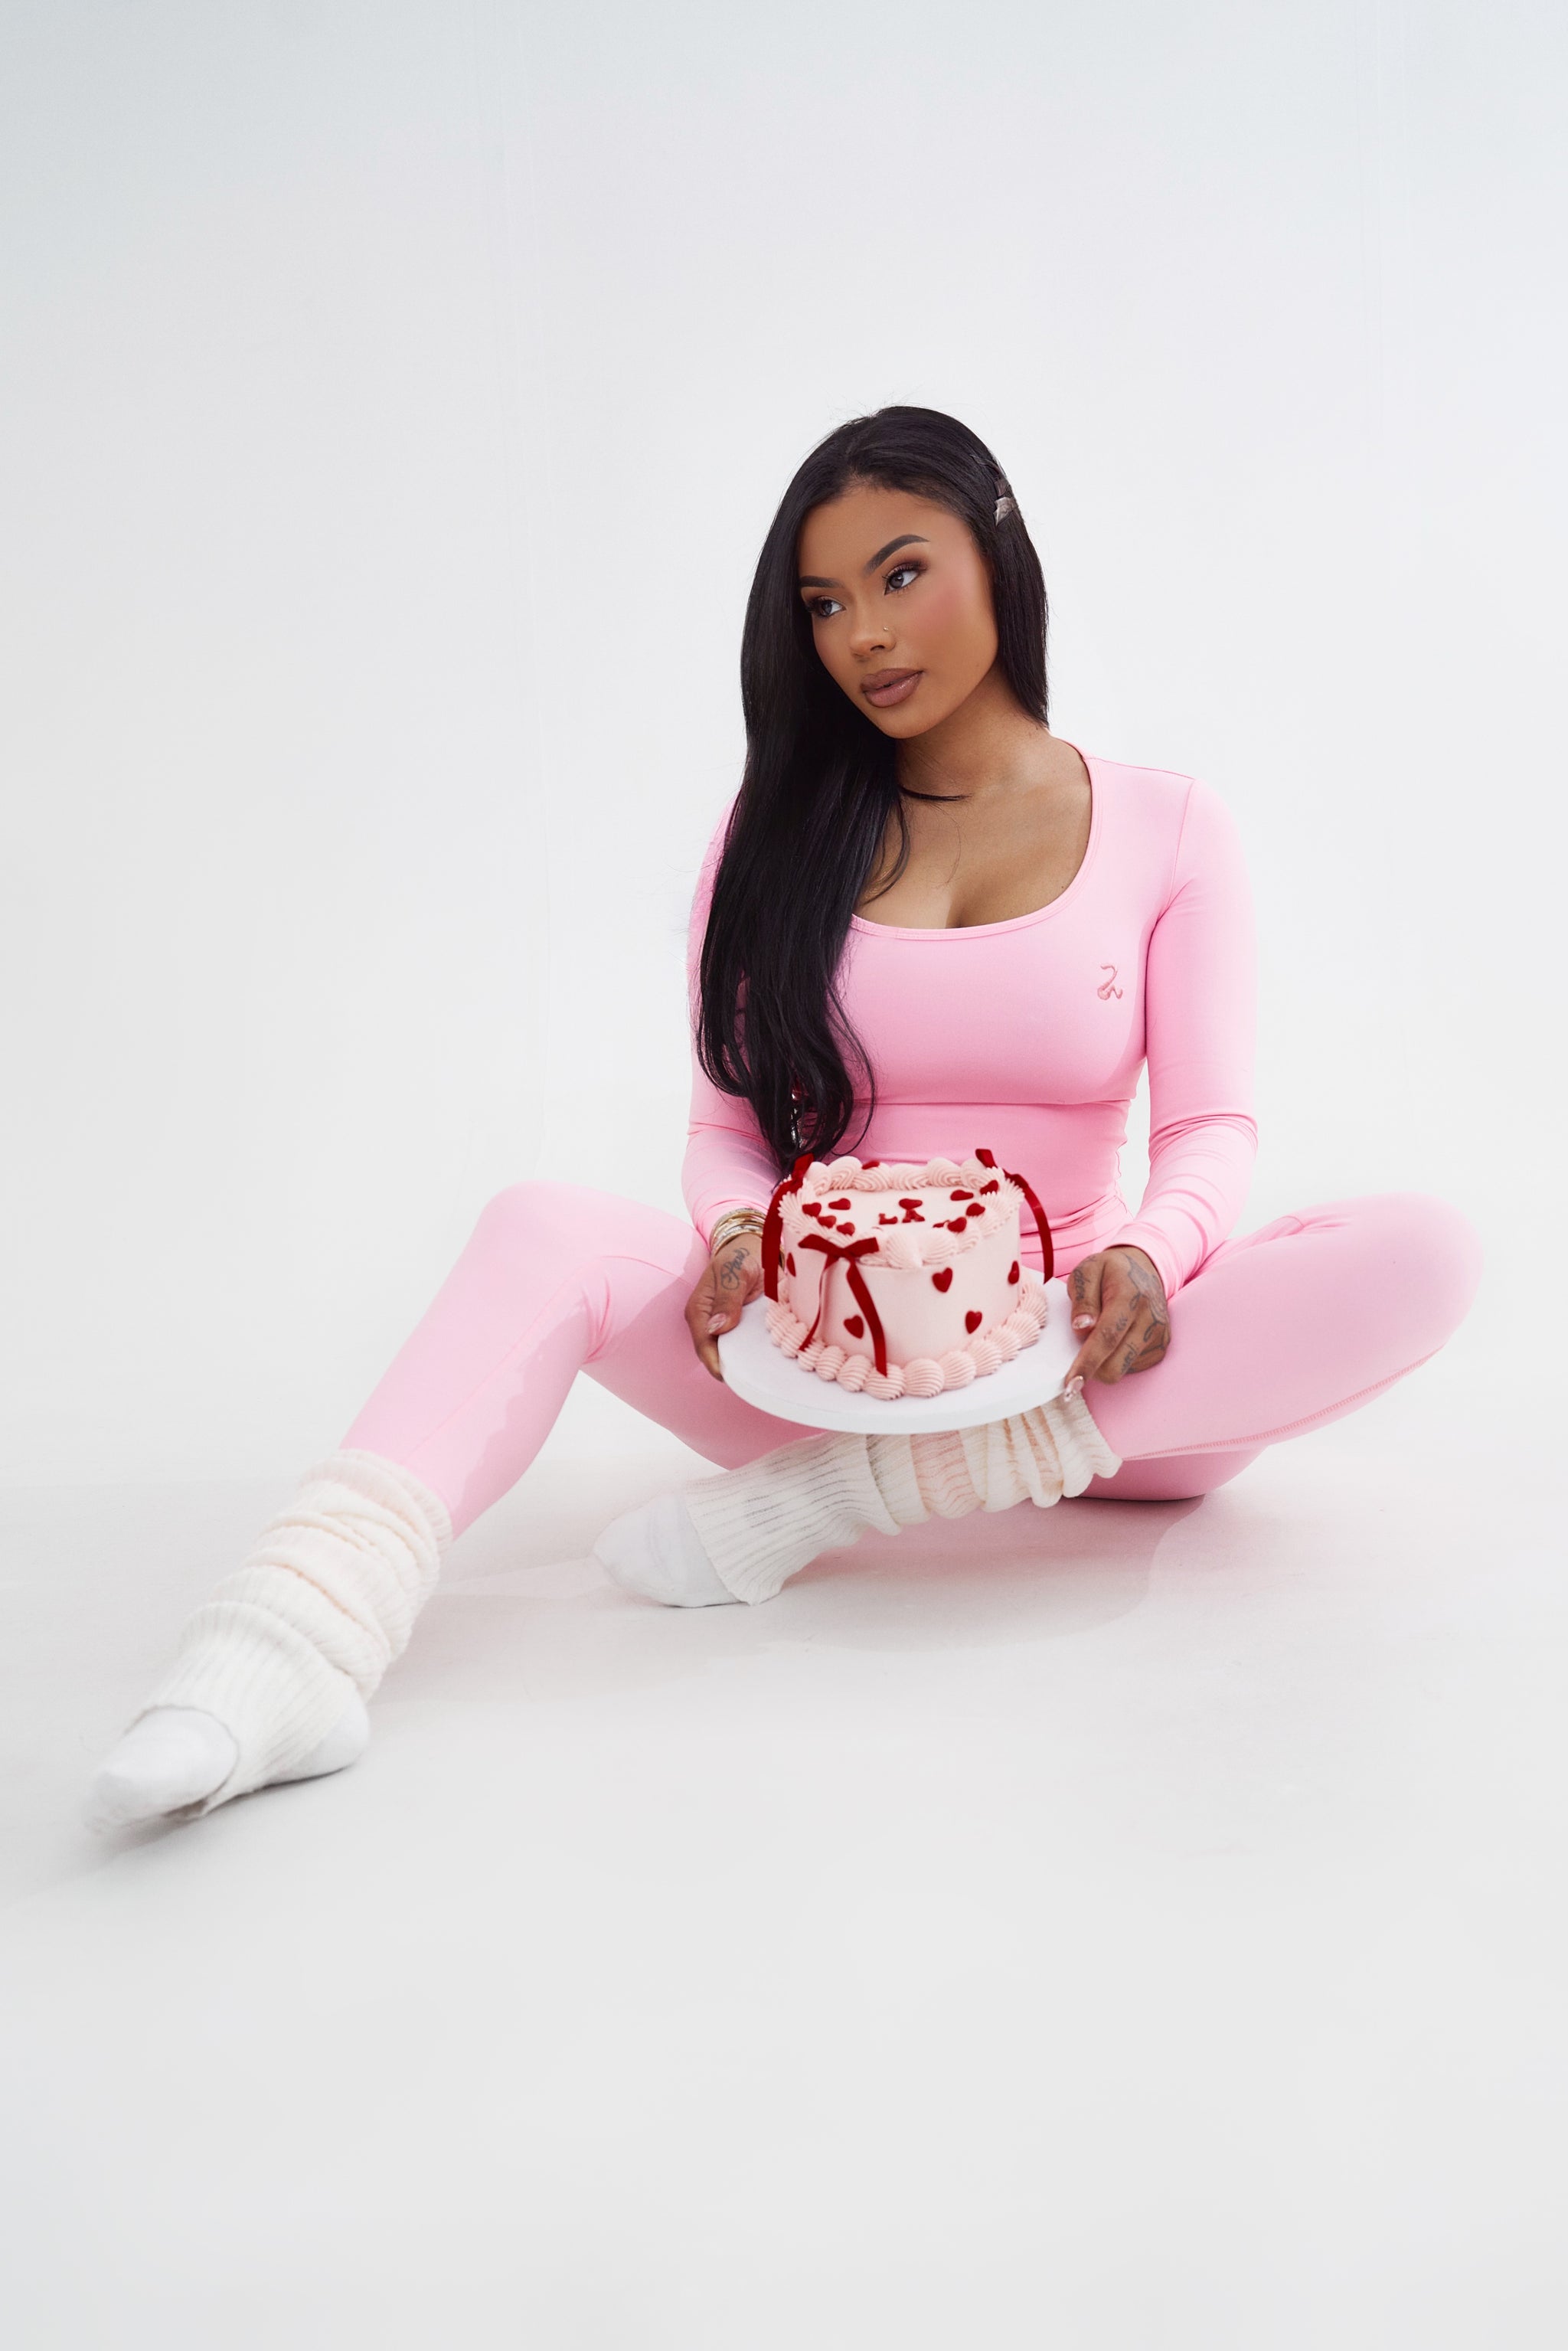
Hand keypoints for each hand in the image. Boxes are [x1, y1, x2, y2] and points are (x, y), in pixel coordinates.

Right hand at [686, 1232, 763, 1377]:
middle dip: (730, 1369)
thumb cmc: (741, 1255)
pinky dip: (750, 1353)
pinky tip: (766, 1359)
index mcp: (699, 1310)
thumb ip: (728, 1297)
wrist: (750, 1246)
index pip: (704, 1345)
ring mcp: (720, 1325)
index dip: (716, 1364)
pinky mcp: (734, 1325)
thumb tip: (719, 1327)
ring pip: (727, 1353)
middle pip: (714, 1355)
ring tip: (762, 1375)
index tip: (733, 1377)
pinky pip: (740, 1345)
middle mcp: (706, 1321)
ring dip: (742, 1364)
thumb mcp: (736, 1270)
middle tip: (754, 1382)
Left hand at [1062, 1246, 1169, 1393]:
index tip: (1070, 1384)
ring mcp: (1159, 1336)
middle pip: (1115, 1365)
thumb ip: (1082, 1299)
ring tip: (1101, 1336)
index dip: (1087, 1363)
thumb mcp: (1087, 1271)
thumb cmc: (1111, 1271)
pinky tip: (1116, 1339)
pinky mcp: (1160, 1348)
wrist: (1146, 1268)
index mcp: (1130, 1297)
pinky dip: (1116, 1359)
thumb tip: (1082, 1328)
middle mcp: (1150, 1319)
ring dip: (1103, 1361)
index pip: (1107, 1337)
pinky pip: (1130, 1368)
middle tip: (1077, 1350)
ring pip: (1121, 1370)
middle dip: (1091, 1368)